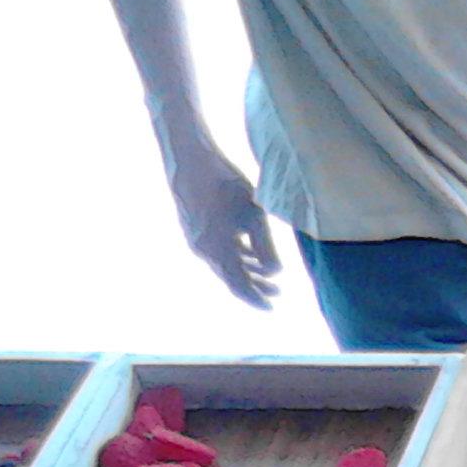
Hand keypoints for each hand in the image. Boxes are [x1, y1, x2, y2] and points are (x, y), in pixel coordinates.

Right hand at [168, 145, 280, 309]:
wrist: (189, 159)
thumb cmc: (225, 186)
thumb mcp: (254, 218)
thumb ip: (266, 250)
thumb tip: (274, 273)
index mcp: (217, 252)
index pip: (239, 286)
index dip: (256, 298)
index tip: (271, 307)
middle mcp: (202, 250)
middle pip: (231, 277)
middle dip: (255, 286)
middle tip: (277, 293)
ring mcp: (195, 238)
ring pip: (224, 263)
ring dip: (246, 270)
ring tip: (268, 275)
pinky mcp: (193, 226)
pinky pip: (216, 250)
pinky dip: (234, 255)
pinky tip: (249, 253)